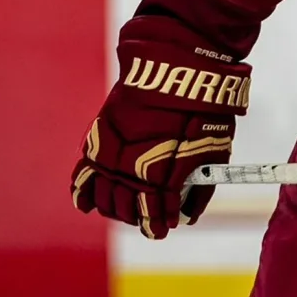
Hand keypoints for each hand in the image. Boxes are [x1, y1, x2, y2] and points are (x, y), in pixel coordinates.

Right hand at [70, 17, 250, 238]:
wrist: (177, 69)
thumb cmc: (202, 110)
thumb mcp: (214, 152)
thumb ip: (200, 188)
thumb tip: (188, 216)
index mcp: (163, 177)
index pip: (155, 216)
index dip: (158, 225)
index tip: (163, 228)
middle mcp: (132, 172)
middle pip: (128, 211)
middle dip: (139, 218)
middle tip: (148, 217)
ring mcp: (111, 157)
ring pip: (105, 199)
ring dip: (115, 209)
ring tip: (126, 209)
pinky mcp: (98, 141)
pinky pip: (82, 175)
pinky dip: (83, 193)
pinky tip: (86, 204)